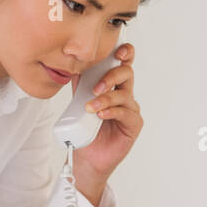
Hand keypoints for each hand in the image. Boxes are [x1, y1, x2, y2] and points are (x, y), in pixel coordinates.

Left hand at [71, 42, 142, 183]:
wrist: (87, 156)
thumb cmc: (86, 130)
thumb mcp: (79, 103)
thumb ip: (80, 85)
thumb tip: (73, 67)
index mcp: (114, 86)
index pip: (123, 64)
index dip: (125, 53)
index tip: (119, 50)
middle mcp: (124, 94)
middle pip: (126, 74)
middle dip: (110, 76)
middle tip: (95, 88)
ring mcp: (130, 109)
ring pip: (123, 95)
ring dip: (105, 99)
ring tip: (91, 108)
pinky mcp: (134, 124)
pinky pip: (125, 113)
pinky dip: (111, 112)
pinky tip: (101, 115)